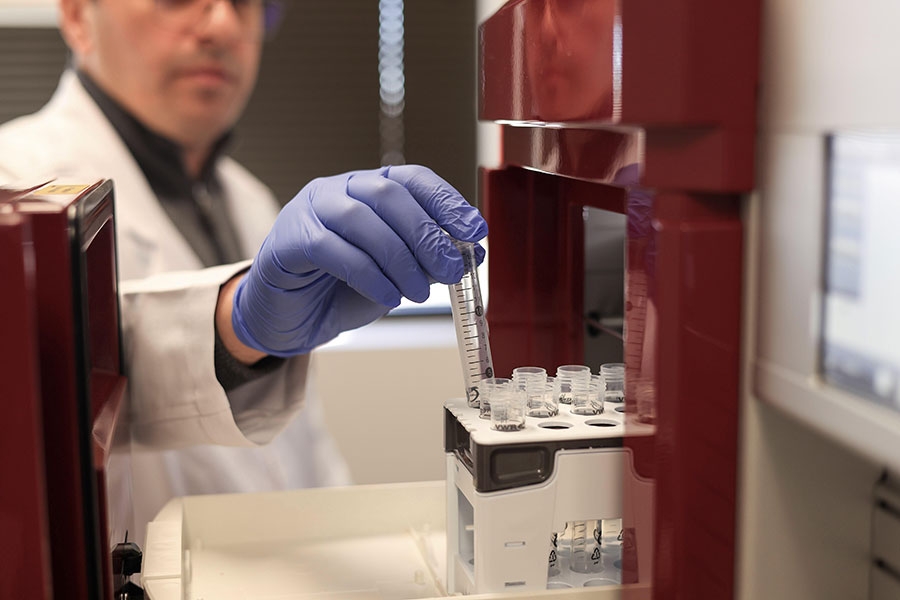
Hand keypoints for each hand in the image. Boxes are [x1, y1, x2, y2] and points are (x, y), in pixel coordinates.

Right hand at [231, 165, 487, 356]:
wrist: (288, 318)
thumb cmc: (339, 290)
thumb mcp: (396, 275)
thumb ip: (428, 261)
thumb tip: (472, 253)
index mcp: (367, 189)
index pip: (412, 179)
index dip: (446, 202)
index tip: (475, 229)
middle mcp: (338, 190)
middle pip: (389, 196)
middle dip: (426, 234)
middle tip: (449, 269)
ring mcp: (310, 211)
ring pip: (362, 220)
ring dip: (400, 259)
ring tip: (419, 292)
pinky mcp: (288, 240)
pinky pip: (333, 249)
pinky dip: (369, 275)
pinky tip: (389, 297)